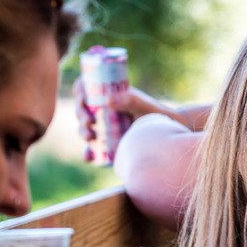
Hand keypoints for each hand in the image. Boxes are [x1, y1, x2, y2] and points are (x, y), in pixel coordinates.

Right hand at [73, 78, 189, 157]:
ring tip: (90, 137)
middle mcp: (103, 111)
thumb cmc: (155, 115)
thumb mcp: (143, 105)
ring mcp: (104, 128)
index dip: (80, 91)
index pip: (88, 89)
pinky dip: (88, 153)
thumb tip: (108, 100)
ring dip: (82, 133)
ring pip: (85, 129)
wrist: (166, 136)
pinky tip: (88, 157)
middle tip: (89, 122)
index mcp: (109, 95)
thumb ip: (130, 100)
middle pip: (83, 110)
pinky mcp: (106, 145)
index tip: (82, 98)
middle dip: (81, 116)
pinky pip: (93, 149)